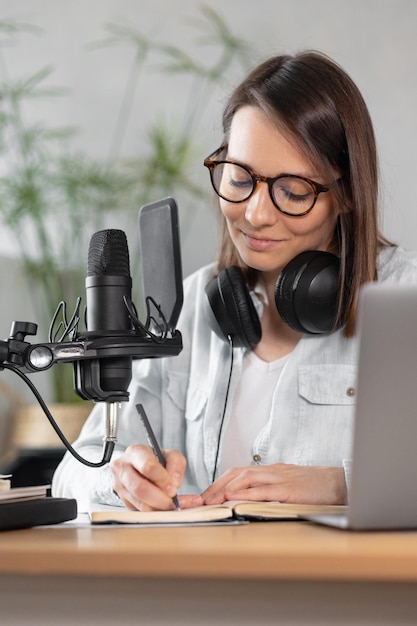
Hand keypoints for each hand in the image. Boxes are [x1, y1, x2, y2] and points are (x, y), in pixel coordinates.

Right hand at [111, 444, 201, 510]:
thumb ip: (176, 464)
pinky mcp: (124, 501)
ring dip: (160, 507)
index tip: (173, 487)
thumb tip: (174, 482)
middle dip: (161, 498)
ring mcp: (120, 486)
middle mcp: (123, 469)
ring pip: (140, 504)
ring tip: (173, 504)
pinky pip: (141, 511)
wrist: (139, 466)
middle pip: (140, 488)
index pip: (147, 466)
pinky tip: (166, 507)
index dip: (162, 479)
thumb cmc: (154, 460)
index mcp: (135, 452)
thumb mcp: (169, 454)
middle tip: (173, 499)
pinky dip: (156, 512)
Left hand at [201, 463, 346, 505]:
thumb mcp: (287, 485)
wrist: (340, 482)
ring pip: (246, 479)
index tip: (204, 495)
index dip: (219, 482)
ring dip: (225, 489)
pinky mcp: (289, 489)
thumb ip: (269, 490)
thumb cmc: (314, 486)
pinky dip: (247, 493)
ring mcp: (280, 478)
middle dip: (216, 486)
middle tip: (200, 500)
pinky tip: (234, 498)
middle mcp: (271, 471)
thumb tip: (247, 501)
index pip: (238, 473)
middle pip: (237, 474)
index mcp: (270, 470)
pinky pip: (264, 490)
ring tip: (211, 500)